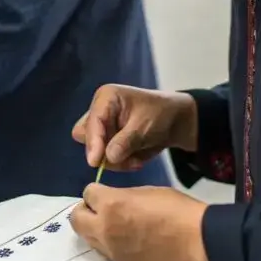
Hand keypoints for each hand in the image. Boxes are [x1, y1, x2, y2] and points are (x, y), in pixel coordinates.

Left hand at [70, 184, 208, 260]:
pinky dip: (108, 242)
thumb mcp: (146, 191)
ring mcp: (111, 250)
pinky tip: (125, 238)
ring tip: (112, 224)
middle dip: (85, 210)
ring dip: (94, 228)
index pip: (87, 193)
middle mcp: (104, 228)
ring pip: (87, 237)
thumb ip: (123, 195)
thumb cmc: (176, 208)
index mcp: (111, 204)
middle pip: (76, 218)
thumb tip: (113, 199)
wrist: (196, 240)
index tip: (105, 192)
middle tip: (100, 208)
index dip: (97, 191)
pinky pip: (104, 251)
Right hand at [73, 84, 197, 170]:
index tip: (95, 162)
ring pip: (94, 150)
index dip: (93, 142)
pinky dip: (119, 162)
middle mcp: (99, 110)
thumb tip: (107, 157)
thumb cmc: (160, 114)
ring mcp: (102, 126)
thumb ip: (125, 142)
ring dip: (113, 160)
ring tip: (136, 159)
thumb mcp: (144, 127)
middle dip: (102, 151)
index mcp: (106, 98)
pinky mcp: (107, 140)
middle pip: (86, 136)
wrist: (174, 122)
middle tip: (124, 158)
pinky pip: (105, 158)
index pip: (92, 122)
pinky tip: (135, 159)